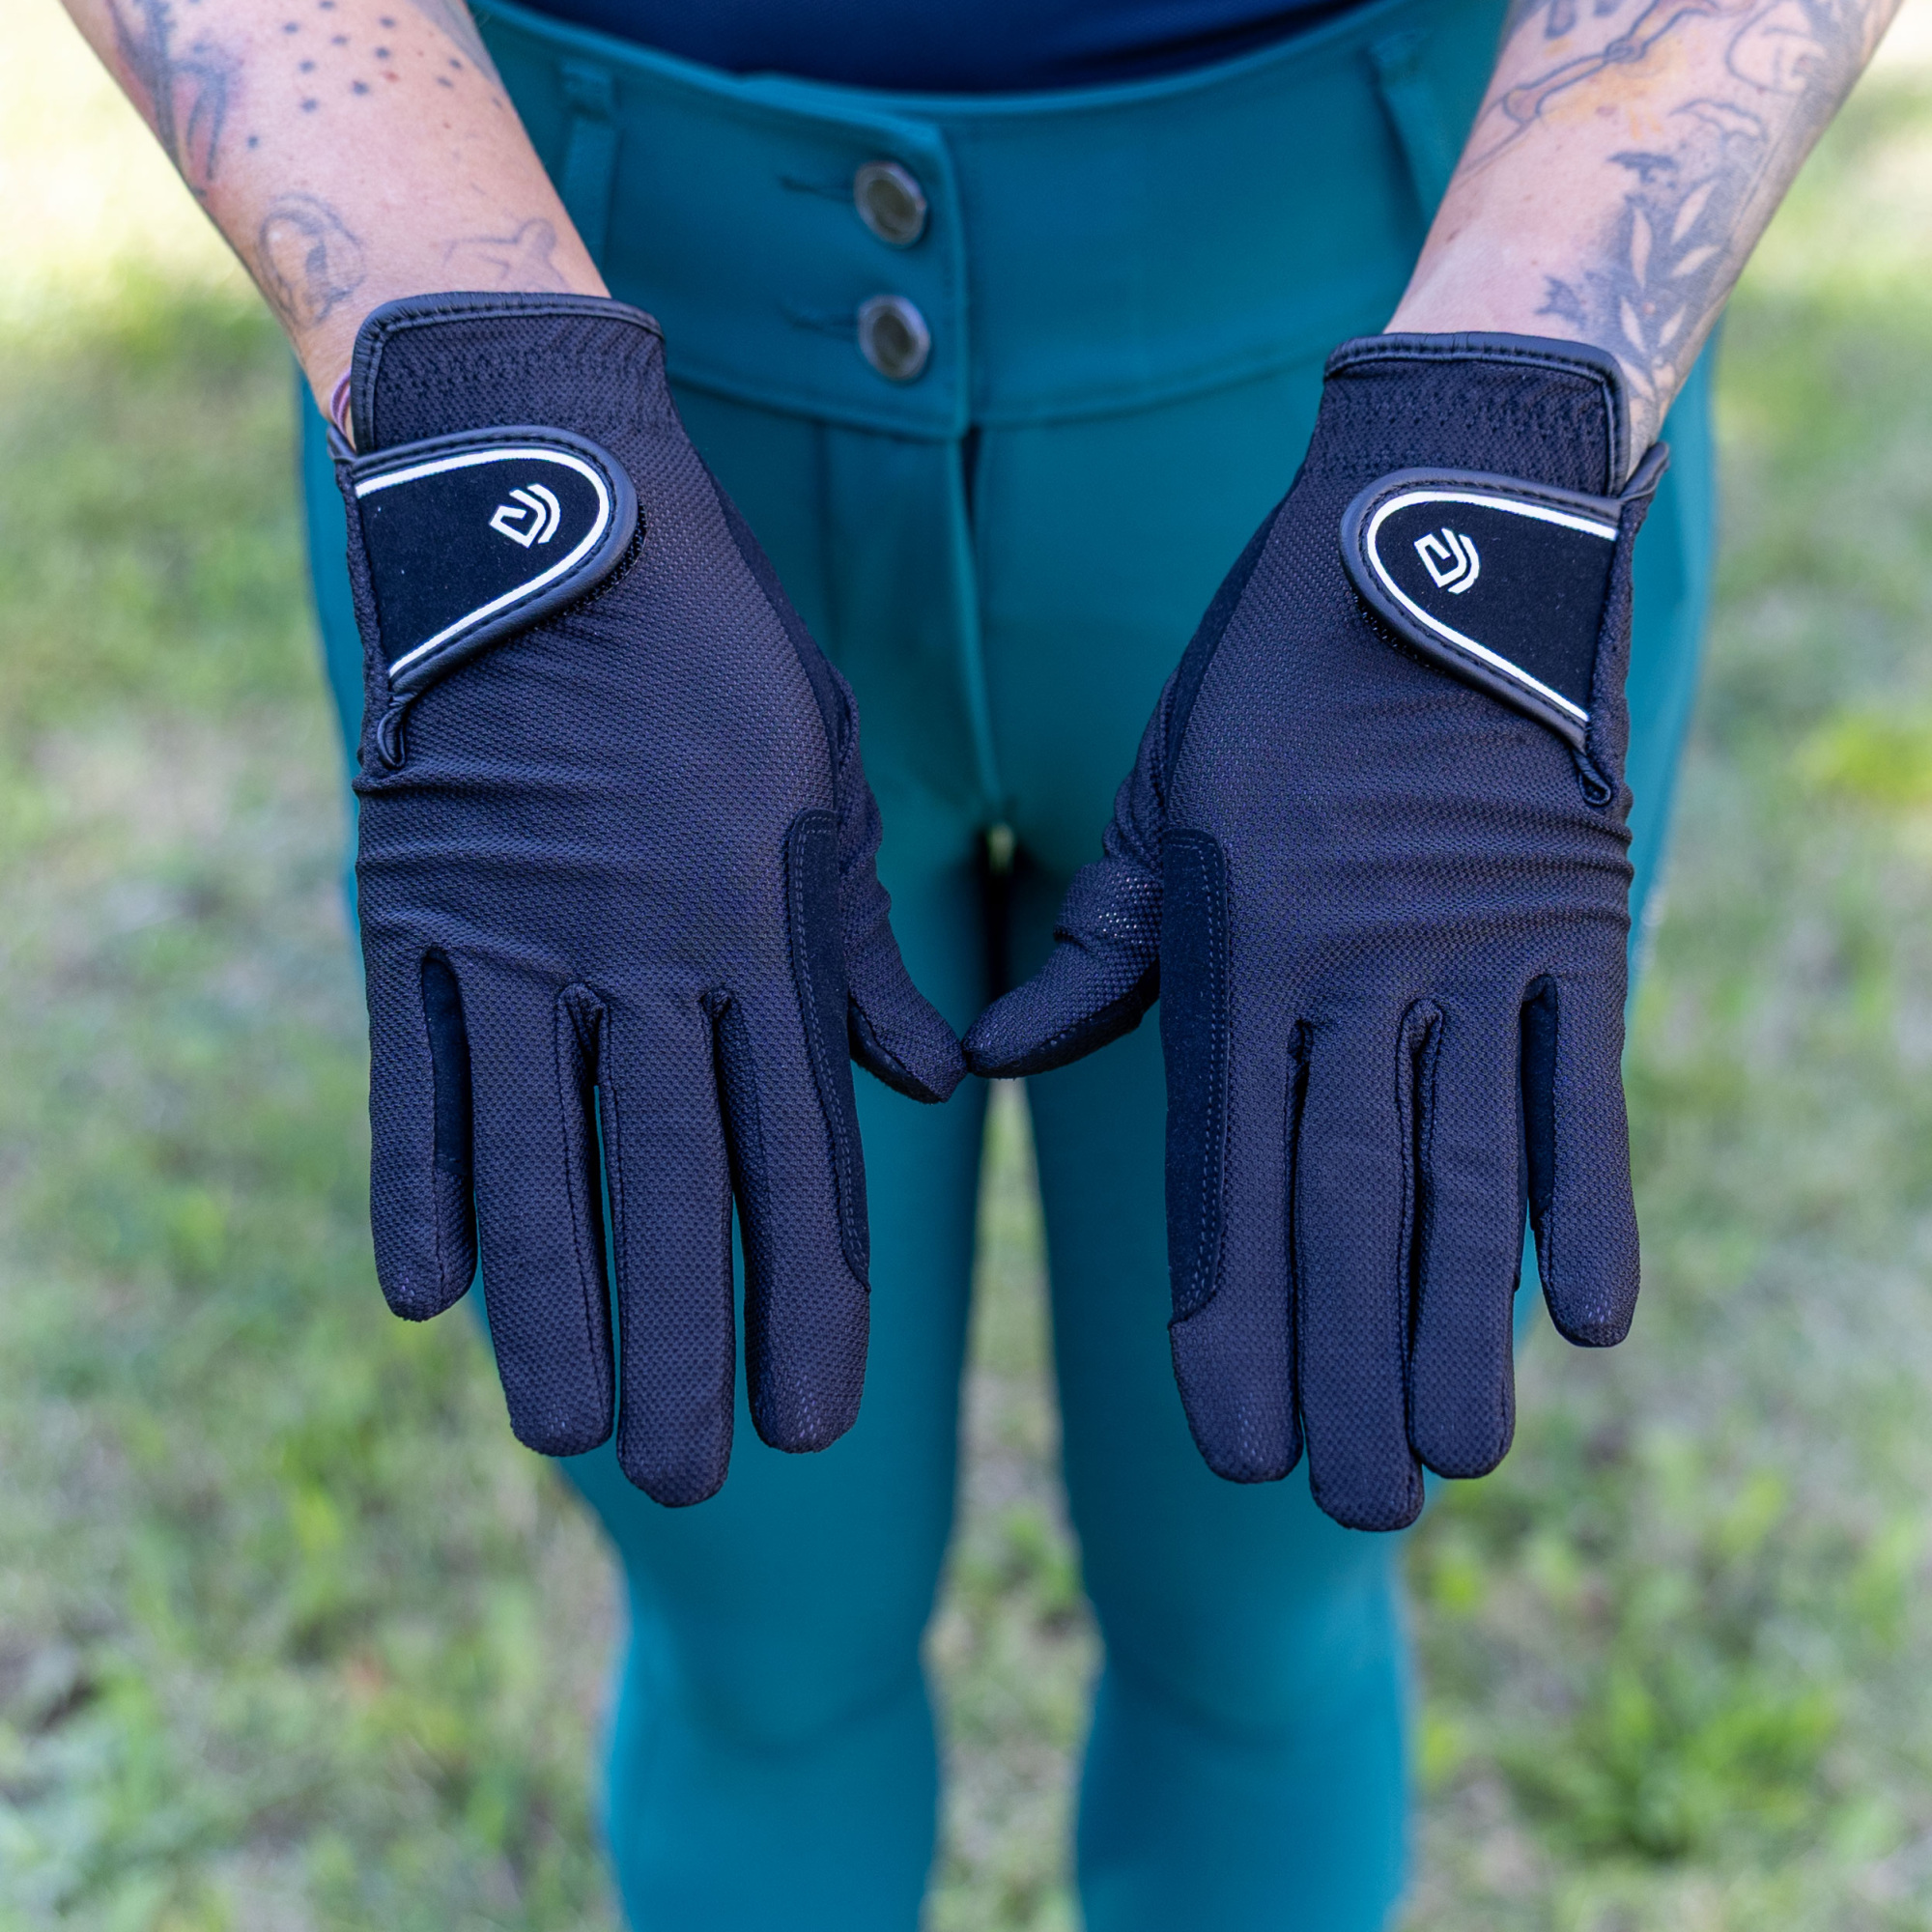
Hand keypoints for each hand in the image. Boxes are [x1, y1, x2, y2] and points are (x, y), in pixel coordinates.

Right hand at [339, 293, 962, 1506]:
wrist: (554, 511)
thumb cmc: (719, 655)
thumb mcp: (828, 783)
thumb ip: (865, 955)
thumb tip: (935, 1089)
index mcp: (761, 928)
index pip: (793, 1153)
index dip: (804, 1296)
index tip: (814, 1418)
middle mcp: (644, 952)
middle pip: (667, 1183)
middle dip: (687, 1341)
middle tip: (701, 1477)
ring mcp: (518, 935)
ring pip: (537, 1157)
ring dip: (553, 1304)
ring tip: (565, 1429)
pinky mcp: (415, 906)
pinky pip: (413, 1074)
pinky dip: (419, 1183)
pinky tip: (426, 1297)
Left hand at [967, 333, 1663, 1530]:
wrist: (1433, 524)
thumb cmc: (1267, 676)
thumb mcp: (1157, 800)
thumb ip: (1088, 954)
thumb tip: (978, 1064)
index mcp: (1235, 943)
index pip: (1227, 1169)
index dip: (1234, 1312)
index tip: (1231, 1441)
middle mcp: (1353, 966)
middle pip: (1350, 1203)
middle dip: (1345, 1363)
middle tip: (1352, 1504)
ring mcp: (1475, 945)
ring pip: (1470, 1171)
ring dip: (1463, 1324)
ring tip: (1458, 1460)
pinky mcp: (1576, 912)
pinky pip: (1586, 1080)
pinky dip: (1590, 1197)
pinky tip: (1589, 1320)